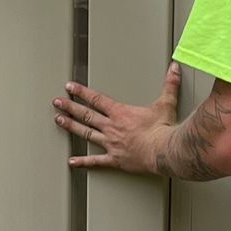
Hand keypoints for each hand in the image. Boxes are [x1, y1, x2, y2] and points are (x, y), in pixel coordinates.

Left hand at [54, 64, 181, 171]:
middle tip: (57, 102)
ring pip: (86, 133)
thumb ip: (169, 84)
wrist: (164, 151)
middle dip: (70, 107)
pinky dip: (83, 162)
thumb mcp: (166, 103)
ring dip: (71, 127)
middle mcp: (112, 127)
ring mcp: (111, 143)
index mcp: (121, 113)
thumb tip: (174, 68)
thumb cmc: (163, 130)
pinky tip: (72, 161)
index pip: (96, 99)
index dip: (81, 92)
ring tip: (59, 121)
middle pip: (86, 115)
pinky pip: (96, 161)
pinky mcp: (115, 160)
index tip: (70, 87)